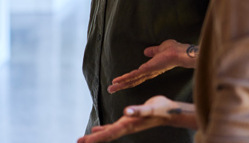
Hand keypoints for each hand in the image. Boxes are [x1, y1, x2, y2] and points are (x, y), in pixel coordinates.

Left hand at [77, 96, 192, 142]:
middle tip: (78, 141)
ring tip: (82, 140)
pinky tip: (95, 130)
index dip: (96, 138)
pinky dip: (103, 129)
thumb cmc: (162, 109)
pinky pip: (112, 128)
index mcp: (129, 124)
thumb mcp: (151, 109)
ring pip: (108, 133)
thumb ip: (139, 111)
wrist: (171, 111)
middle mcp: (126, 126)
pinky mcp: (129, 121)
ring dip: (95, 136)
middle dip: (92, 140)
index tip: (84, 142)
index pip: (109, 133)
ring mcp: (127, 125)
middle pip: (106, 135)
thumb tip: (126, 112)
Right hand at [108, 39, 195, 92]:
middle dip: (121, 85)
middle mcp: (148, 73)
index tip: (119, 81)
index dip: (128, 79)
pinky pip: (134, 75)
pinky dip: (125, 78)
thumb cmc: (173, 50)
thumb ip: (153, 51)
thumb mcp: (160, 49)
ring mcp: (147, 72)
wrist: (179, 53)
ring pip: (131, 80)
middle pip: (132, 81)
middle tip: (111, 89)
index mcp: (151, 69)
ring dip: (120, 84)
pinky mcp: (147, 70)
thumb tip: (146, 51)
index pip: (137, 76)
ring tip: (111, 88)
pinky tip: (118, 81)